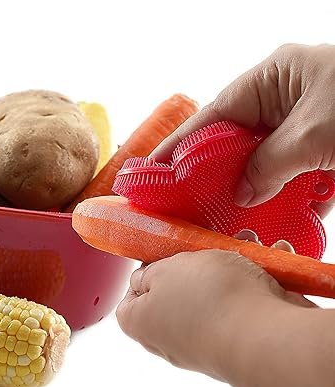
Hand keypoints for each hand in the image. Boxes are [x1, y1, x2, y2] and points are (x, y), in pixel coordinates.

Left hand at [116, 250, 313, 379]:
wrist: (267, 337)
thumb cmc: (209, 298)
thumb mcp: (165, 269)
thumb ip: (149, 273)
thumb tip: (145, 281)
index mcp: (143, 325)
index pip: (130, 301)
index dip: (144, 274)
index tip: (164, 255)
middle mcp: (172, 340)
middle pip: (176, 294)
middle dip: (196, 263)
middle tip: (210, 244)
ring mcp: (209, 343)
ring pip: (217, 295)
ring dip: (233, 266)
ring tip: (248, 243)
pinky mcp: (245, 341)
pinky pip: (246, 305)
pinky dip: (258, 281)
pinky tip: (272, 258)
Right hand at [151, 43, 334, 214]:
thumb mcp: (312, 135)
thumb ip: (269, 165)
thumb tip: (243, 195)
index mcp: (275, 79)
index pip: (215, 114)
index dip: (181, 143)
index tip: (154, 167)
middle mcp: (286, 100)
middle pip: (236, 142)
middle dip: (218, 174)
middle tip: (189, 204)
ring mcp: (306, 125)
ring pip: (266, 164)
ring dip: (256, 193)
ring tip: (230, 220)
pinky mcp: (327, 149)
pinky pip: (298, 177)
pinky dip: (292, 201)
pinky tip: (279, 223)